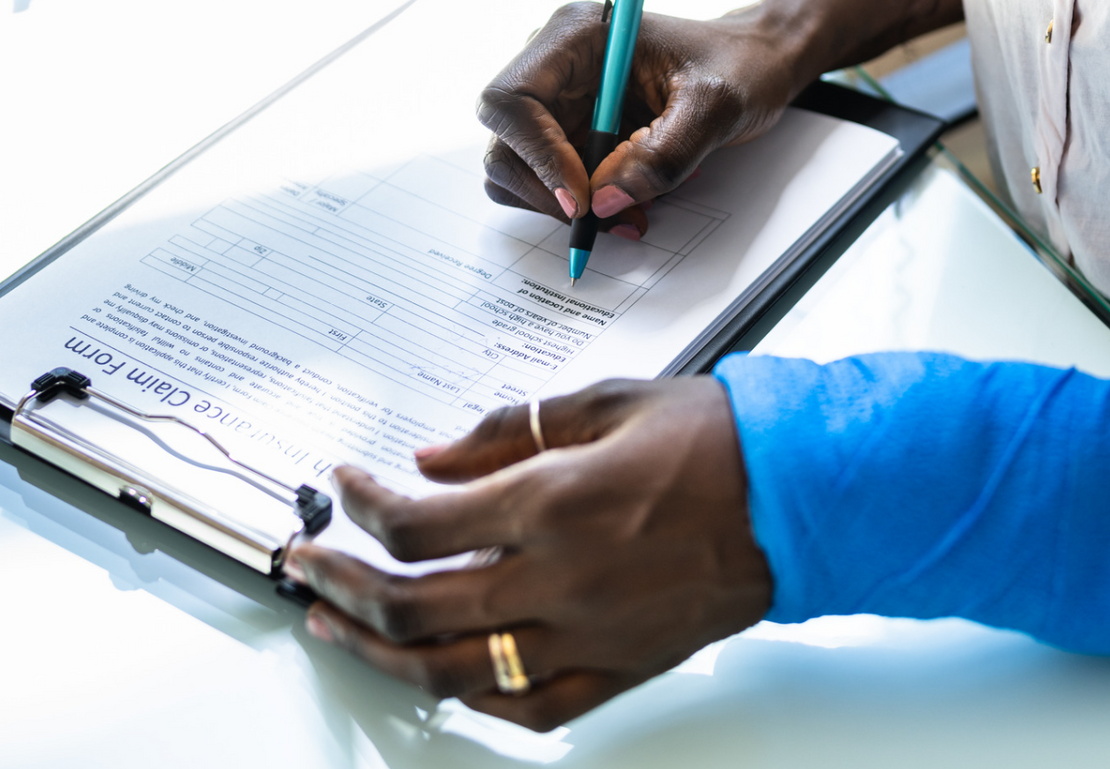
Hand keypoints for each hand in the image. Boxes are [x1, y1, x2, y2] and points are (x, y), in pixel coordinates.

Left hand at [283, 378, 773, 729]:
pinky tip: (437, 679)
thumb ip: (508, 428)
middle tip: (309, 564)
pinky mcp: (620, 667)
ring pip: (450, 670)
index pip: (416, 521)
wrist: (800, 496)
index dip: (359, 504)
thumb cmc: (717, 442)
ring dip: (377, 651)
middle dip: (340, 584)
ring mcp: (588, 634)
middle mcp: (560, 578)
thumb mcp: (606, 402)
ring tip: (337, 628)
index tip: (343, 487)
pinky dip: (470, 698)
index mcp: (553, 501)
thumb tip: (431, 458)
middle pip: (411, 603)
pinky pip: (526, 707)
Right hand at [479, 4, 809, 238]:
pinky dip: (582, 207)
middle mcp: (556, 66)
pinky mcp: (573, 134)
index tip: (581, 195)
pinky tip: (629, 205)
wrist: (757, 64)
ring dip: (564, 205)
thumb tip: (604, 201)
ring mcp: (561, 103)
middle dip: (548, 191)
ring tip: (629, 213)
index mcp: (576, 35)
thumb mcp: (716, 106)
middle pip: (505, 142)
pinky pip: (552, 183)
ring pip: (519, 170)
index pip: (511, 99)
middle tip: (604, 218)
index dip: (535, 153)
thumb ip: (663, 154)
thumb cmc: (739, 66)